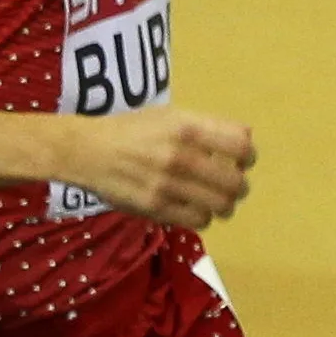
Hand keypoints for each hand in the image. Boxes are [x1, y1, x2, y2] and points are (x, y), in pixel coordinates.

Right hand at [66, 107, 255, 229]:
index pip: (242, 146)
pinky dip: (204, 217)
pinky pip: (199, 221)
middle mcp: (181, 155)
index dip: (249, 156)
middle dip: (240, 186)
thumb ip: (206, 127)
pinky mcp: (156, 207)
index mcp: (187, 127)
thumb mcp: (168, 116)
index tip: (242, 161)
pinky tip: (196, 209)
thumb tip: (246, 140)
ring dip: (225, 205)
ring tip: (217, 201)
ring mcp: (169, 184)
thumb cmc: (132, 130)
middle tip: (232, 185)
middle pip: (236, 182)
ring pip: (222, 206)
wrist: (86, 150)